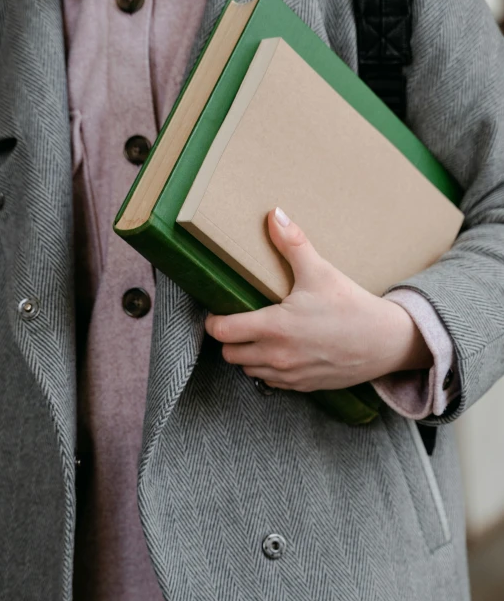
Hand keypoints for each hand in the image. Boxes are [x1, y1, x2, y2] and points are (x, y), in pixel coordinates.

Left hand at [205, 208, 432, 391]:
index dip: (214, 321)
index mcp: (274, 327)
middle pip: (229, 354)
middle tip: (240, 321)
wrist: (386, 342)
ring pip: (248, 370)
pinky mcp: (303, 386)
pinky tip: (281, 351)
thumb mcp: (320, 271)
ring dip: (247, 355)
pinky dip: (268, 369)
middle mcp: (276, 356)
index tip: (220, 311)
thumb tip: (274, 214)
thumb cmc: (352, 306)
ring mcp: (289, 375)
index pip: (222, 331)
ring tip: (260, 336)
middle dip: (229, 338)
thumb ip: (292, 243)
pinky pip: (271, 382)